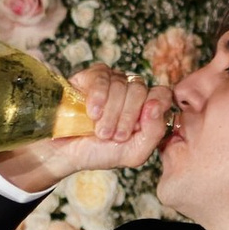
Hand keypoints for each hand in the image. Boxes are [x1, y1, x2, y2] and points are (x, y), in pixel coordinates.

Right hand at [0, 64, 174, 195]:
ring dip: (110, 112)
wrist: (65, 152)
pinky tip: (91, 112)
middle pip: (142, 89)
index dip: (153, 107)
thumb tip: (156, 105)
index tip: (137, 127)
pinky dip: (98, 97)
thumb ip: (154, 133)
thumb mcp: (134, 153)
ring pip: (122, 84)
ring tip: (99, 131)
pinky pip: (103, 77)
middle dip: (126, 117)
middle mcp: (133, 92)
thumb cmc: (99, 153)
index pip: (163, 94)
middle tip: (111, 136)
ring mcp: (113, 81)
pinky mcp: (93, 75)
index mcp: (146, 109)